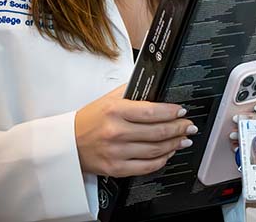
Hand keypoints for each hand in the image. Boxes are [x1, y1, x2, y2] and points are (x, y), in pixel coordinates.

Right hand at [75, 84, 196, 177]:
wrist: (66, 143)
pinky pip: (145, 166)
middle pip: (157, 131)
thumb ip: (131, 91)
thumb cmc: (88, 120)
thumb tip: (156, 87)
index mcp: (115, 111)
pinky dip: (161, 160)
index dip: (172, 112)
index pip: (152, 111)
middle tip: (189, 126)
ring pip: (155, 149)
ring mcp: (116, 152)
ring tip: (183, 139)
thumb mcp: (108, 99)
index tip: (182, 111)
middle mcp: (116, 132)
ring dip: (174, 144)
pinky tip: (168, 153)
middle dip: (179, 128)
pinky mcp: (115, 168)